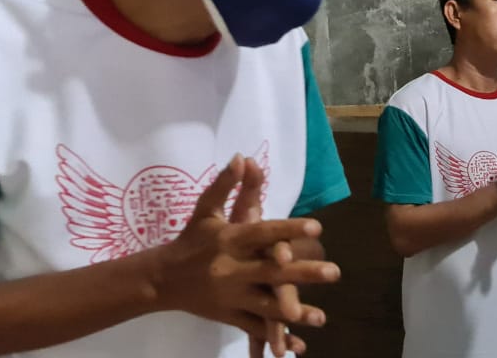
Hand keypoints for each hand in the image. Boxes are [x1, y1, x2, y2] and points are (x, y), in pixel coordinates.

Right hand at [151, 156, 337, 345]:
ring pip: (266, 306)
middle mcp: (231, 269)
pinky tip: (298, 343)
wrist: (162, 279)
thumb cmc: (190, 240)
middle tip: (334, 271)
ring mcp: (231, 296)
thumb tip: (242, 157)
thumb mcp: (205, 210)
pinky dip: (275, 338)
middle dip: (303, 273)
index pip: (263, 233)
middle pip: (271, 272)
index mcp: (229, 240)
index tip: (317, 226)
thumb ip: (226, 185)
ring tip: (321, 316)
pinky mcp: (229, 316)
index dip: (289, 229)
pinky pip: (255, 329)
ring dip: (295, 313)